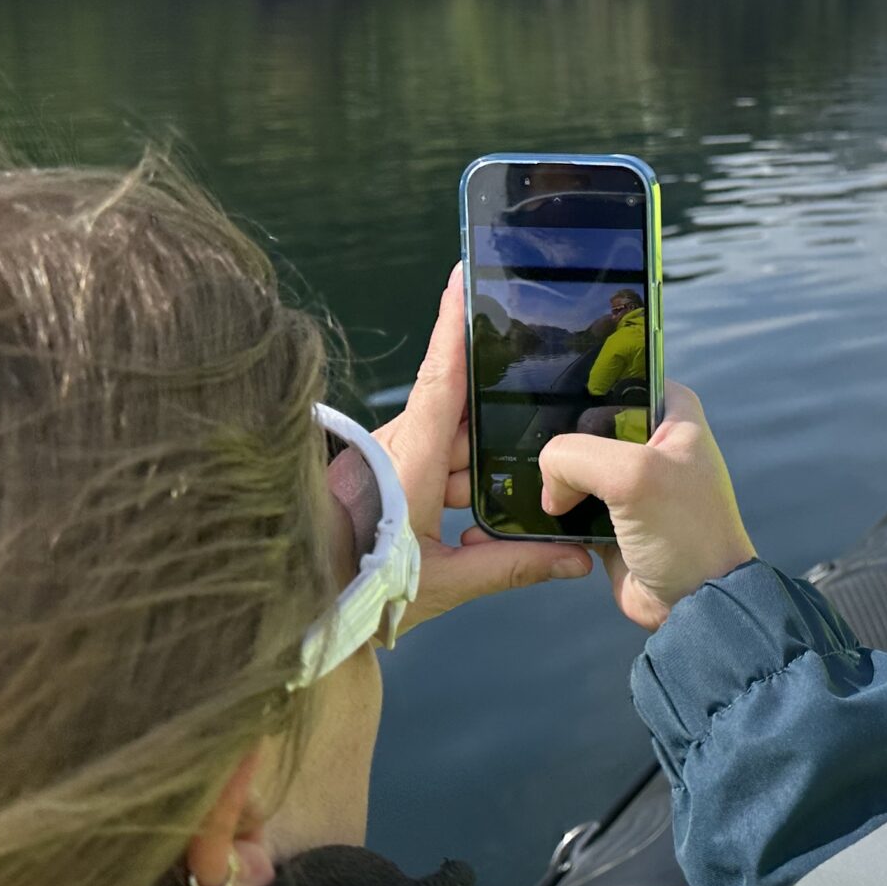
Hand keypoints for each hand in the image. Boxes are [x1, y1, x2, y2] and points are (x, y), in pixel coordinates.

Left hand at [372, 266, 590, 629]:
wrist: (309, 611)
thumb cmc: (370, 592)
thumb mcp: (447, 582)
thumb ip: (515, 565)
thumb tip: (576, 559)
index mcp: (411, 461)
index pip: (440, 376)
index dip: (453, 323)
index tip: (464, 274)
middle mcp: (397, 448)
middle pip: (459, 413)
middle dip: (499, 419)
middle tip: (547, 400)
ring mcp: (387, 459)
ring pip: (448, 440)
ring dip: (479, 461)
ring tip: (525, 472)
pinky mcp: (382, 474)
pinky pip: (431, 459)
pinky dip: (459, 474)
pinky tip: (481, 503)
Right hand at [539, 382, 754, 629]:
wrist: (694, 604)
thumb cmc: (686, 532)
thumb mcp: (632, 474)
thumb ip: (575, 455)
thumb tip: (548, 484)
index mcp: (673, 414)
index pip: (623, 374)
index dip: (587, 379)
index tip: (546, 386)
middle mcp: (652, 443)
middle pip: (588, 420)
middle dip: (559, 433)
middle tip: (523, 437)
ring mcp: (630, 483)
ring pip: (574, 465)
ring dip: (552, 476)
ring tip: (523, 477)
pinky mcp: (609, 518)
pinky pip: (568, 503)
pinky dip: (552, 509)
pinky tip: (534, 509)